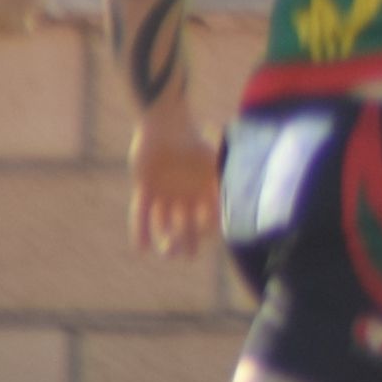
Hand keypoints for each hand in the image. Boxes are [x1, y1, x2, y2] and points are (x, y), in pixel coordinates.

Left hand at [131, 112, 221, 257]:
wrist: (165, 125)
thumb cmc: (193, 142)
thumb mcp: (216, 163)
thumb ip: (227, 183)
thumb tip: (241, 205)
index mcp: (202, 188)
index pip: (207, 216)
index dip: (208, 229)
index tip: (209, 239)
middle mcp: (184, 193)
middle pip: (186, 223)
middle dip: (187, 241)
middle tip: (187, 256)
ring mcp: (163, 192)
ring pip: (164, 221)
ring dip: (165, 238)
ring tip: (165, 253)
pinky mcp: (145, 188)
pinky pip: (141, 213)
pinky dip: (141, 231)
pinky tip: (141, 250)